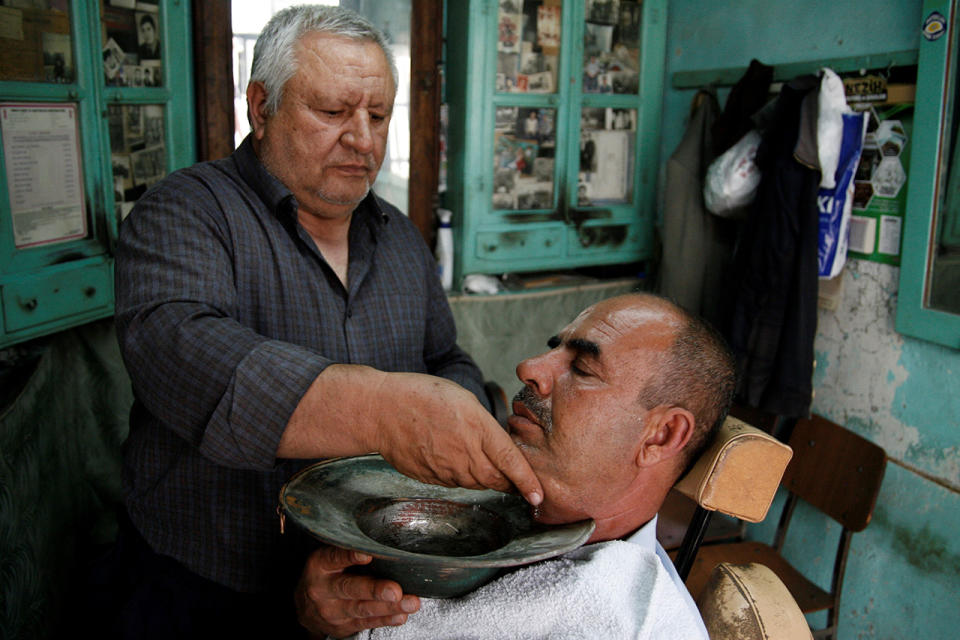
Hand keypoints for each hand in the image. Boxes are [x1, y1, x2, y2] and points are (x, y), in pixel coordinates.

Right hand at [296, 546, 419, 638]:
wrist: (306, 607)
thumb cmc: (327, 574)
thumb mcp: (329, 558)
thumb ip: (350, 550)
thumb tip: (385, 541)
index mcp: (320, 565)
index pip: (334, 558)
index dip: (350, 556)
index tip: (367, 555)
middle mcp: (323, 589)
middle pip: (350, 588)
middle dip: (375, 590)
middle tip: (395, 590)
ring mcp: (333, 610)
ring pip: (362, 609)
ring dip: (389, 607)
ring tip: (409, 602)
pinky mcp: (343, 626)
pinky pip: (367, 623)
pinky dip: (386, 619)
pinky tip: (400, 615)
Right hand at [373, 372, 542, 504]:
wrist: (381, 411)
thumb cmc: (421, 396)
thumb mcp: (462, 399)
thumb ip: (484, 425)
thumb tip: (496, 445)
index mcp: (477, 428)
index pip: (511, 462)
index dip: (527, 482)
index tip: (538, 497)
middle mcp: (464, 453)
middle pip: (496, 480)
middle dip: (509, 482)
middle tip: (515, 479)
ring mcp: (446, 469)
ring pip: (476, 483)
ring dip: (484, 477)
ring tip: (476, 458)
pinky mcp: (431, 478)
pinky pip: (455, 482)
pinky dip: (461, 476)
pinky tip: (452, 458)